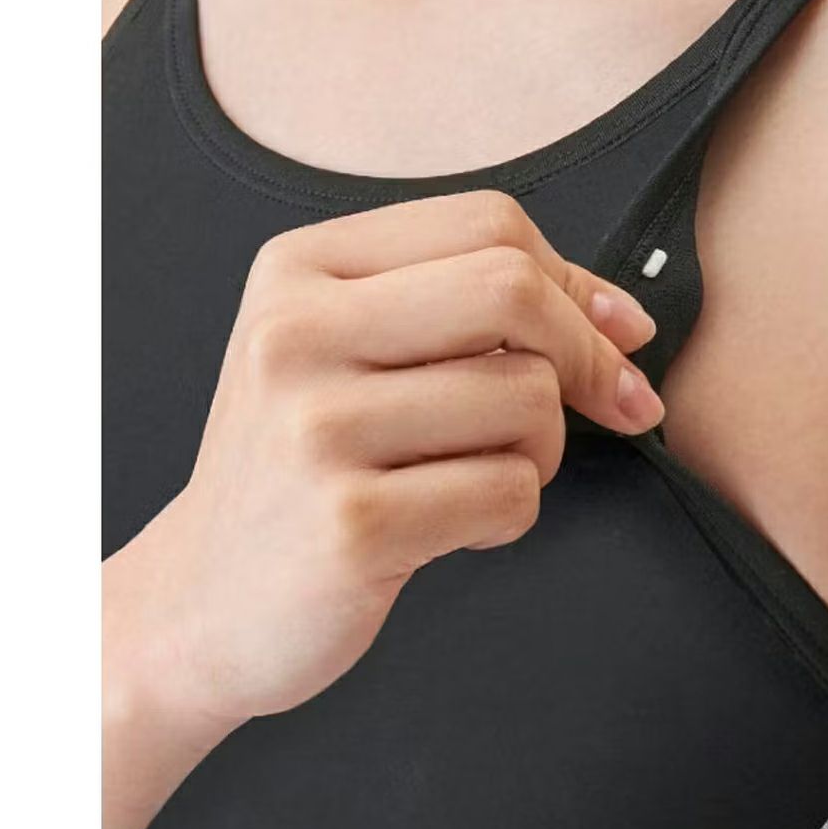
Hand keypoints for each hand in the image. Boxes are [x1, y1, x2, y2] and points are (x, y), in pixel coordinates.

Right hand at [102, 190, 657, 828]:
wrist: (205, 602)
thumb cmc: (297, 478)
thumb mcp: (344, 362)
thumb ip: (465, 317)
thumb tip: (622, 320)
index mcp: (300, 272)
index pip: (488, 226)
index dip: (578, 283)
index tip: (618, 339)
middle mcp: (296, 335)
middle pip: (512, 293)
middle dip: (589, 357)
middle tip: (611, 408)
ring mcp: (316, 430)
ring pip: (526, 401)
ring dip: (543, 452)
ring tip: (482, 478)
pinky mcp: (350, 523)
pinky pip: (508, 493)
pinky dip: (512, 516)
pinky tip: (457, 528)